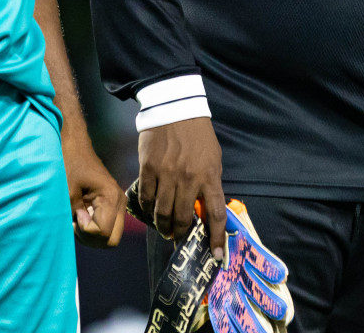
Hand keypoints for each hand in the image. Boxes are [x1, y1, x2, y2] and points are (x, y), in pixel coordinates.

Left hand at [65, 137, 125, 247]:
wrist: (74, 144)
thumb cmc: (69, 164)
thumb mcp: (67, 192)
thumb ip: (74, 216)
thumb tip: (82, 230)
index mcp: (111, 197)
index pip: (103, 233)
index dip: (85, 231)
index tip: (75, 214)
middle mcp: (119, 202)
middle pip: (111, 240)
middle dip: (91, 238)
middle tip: (76, 222)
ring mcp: (117, 203)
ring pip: (110, 236)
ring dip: (91, 234)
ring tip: (77, 217)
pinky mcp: (112, 204)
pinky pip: (107, 226)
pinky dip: (93, 228)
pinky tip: (81, 214)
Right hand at [137, 116, 226, 258]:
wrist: (176, 108)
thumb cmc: (198, 135)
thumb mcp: (213, 159)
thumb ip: (210, 183)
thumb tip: (206, 208)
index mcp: (209, 176)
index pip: (215, 214)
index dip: (216, 238)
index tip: (216, 255)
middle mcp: (188, 179)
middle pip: (183, 218)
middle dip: (180, 233)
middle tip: (177, 237)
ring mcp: (167, 174)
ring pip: (162, 212)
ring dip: (163, 226)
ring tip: (164, 229)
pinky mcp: (148, 168)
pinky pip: (147, 197)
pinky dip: (148, 209)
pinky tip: (150, 211)